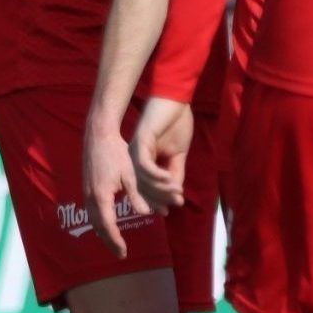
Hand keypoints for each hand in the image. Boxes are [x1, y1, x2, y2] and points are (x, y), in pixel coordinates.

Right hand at [84, 109, 145, 258]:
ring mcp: (86, 192)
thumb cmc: (117, 153)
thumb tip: (146, 214)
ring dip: (102, 233)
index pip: (108, 225)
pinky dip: (98, 222)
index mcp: (102, 195)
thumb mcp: (131, 174)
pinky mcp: (87, 187)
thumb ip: (136, 196)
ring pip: (93, 219)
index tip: (124, 252)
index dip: (116, 240)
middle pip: (98, 226)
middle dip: (109, 241)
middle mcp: (90, 196)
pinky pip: (91, 211)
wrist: (98, 136)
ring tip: (114, 243)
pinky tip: (106, 224)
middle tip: (120, 254)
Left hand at [131, 97, 192, 211]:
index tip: (167, 212)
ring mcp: (136, 149)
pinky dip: (158, 175)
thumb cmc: (177, 123)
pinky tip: (171, 180)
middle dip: (158, 199)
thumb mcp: (178, 154)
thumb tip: (176, 193)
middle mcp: (135, 157)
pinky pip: (145, 165)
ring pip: (142, 178)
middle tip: (173, 205)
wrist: (176, 100)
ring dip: (161, 189)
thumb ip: (175, 172)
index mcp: (142, 160)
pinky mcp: (140, 141)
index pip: (144, 187)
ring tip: (177, 193)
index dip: (155, 200)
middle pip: (141, 186)